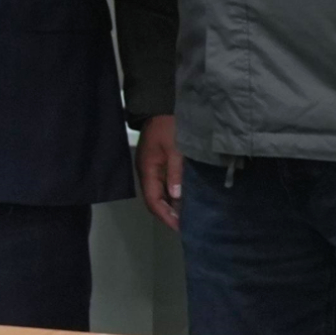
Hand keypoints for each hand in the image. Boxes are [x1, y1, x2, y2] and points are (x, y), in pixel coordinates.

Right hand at [136, 115, 181, 229]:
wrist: (160, 108)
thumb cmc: (168, 126)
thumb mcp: (174, 148)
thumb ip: (175, 172)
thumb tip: (176, 196)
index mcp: (147, 171)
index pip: (153, 200)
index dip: (165, 215)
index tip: (180, 226)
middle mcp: (147, 173)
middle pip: (155, 201)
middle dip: (169, 215)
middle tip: (187, 226)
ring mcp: (153, 170)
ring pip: (160, 195)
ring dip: (172, 207)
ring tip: (188, 217)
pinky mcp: (160, 165)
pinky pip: (165, 186)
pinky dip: (174, 196)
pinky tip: (185, 200)